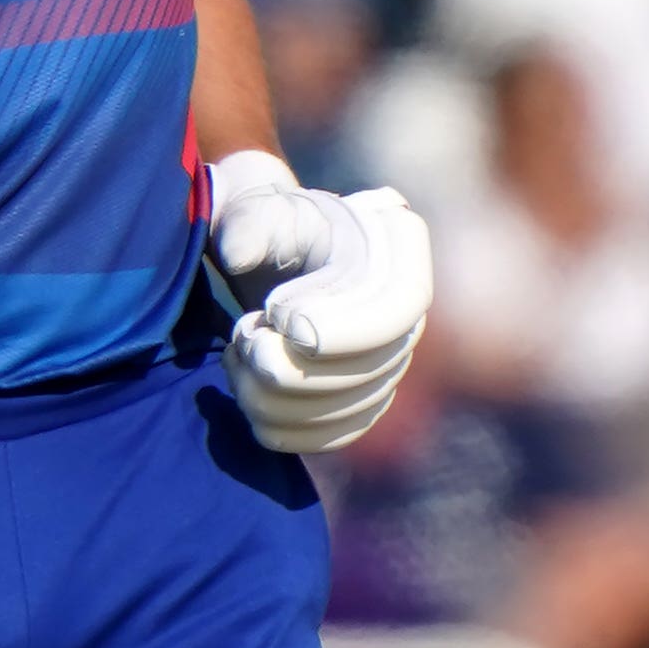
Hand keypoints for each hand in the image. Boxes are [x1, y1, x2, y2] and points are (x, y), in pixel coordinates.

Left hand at [208, 149, 431, 455]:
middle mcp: (409, 307)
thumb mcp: (254, 211)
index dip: (341, 328)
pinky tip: (247, 399)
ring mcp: (392, 357)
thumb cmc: (265, 227)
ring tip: (239, 355)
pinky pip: (336, 435)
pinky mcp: (364, 398)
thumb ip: (247, 225)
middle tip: (244, 334)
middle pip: (374, 367)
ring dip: (275, 396)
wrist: (265, 256)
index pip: (402, 305)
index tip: (276, 316)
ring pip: (348, 407)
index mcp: (400, 245)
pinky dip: (285, 430)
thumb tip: (239, 254)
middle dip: (292, 367)